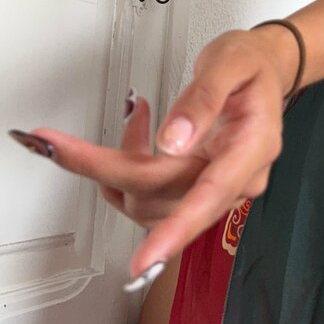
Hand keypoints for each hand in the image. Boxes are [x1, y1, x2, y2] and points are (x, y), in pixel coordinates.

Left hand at [18, 27, 296, 287]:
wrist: (265, 69)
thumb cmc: (251, 65)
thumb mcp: (230, 63)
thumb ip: (203, 99)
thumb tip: (171, 139)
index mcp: (252, 150)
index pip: (209, 198)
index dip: (174, 232)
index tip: (141, 260)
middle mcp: (236, 179)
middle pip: (163, 195)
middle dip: (108, 169)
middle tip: (58, 144)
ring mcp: (215, 187)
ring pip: (150, 200)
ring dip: (120, 164)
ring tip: (132, 115)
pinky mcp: (196, 187)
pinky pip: (151, 193)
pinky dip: (128, 167)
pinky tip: (133, 135)